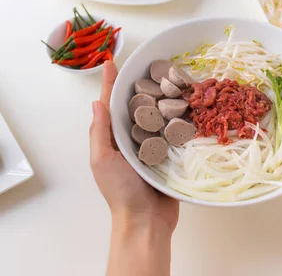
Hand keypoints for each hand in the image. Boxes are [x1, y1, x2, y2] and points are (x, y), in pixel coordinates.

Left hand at [90, 61, 178, 234]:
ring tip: (168, 76)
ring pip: (156, 115)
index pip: (110, 104)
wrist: (146, 221)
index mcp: (113, 138)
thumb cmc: (121, 192)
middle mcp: (132, 138)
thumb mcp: (103, 160)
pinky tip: (185, 103)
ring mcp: (152, 145)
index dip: (110, 83)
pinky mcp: (170, 153)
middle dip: (139, 84)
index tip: (111, 61)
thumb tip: (96, 102)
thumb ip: (100, 132)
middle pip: (135, 105)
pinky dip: (178, 117)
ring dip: (161, 97)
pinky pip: (173, 131)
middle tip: (147, 63)